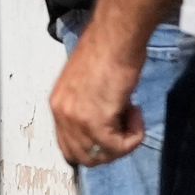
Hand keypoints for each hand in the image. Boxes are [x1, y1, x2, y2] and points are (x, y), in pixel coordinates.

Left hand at [50, 25, 149, 167]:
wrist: (116, 37)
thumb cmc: (108, 52)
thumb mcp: (88, 85)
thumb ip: (88, 108)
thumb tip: (101, 127)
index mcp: (57, 104)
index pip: (68, 147)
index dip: (94, 147)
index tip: (114, 131)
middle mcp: (61, 114)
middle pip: (82, 157)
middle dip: (109, 150)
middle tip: (126, 128)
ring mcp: (76, 118)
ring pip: (101, 155)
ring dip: (123, 143)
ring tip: (132, 115)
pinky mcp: (95, 120)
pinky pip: (118, 147)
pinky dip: (134, 136)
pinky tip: (136, 111)